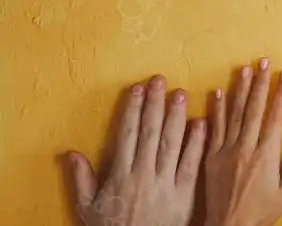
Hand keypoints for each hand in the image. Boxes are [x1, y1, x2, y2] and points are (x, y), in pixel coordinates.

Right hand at [66, 75, 205, 225]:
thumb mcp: (88, 209)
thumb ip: (80, 180)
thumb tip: (71, 153)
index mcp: (120, 175)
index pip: (127, 134)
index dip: (132, 109)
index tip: (137, 88)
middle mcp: (143, 174)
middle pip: (150, 132)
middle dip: (155, 104)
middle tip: (160, 80)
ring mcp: (166, 182)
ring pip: (172, 143)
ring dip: (176, 116)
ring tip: (181, 93)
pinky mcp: (185, 193)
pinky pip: (192, 163)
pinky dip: (197, 142)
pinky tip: (201, 123)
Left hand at [204, 58, 281, 225]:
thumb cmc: (262, 212)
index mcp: (265, 153)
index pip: (274, 115)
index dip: (280, 93)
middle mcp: (245, 147)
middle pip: (253, 108)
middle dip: (260, 83)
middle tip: (264, 61)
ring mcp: (225, 150)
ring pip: (233, 113)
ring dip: (239, 89)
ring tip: (244, 69)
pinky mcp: (211, 157)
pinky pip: (213, 128)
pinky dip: (216, 109)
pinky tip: (218, 93)